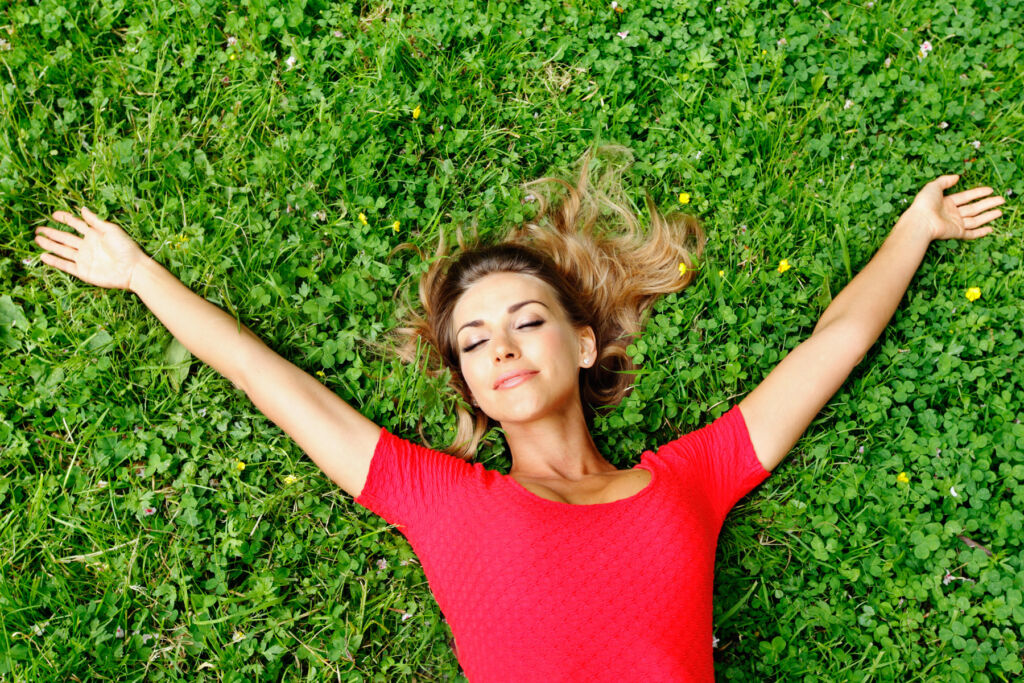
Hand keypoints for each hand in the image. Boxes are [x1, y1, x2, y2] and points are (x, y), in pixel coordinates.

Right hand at [33, 206, 148, 290]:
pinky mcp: (83, 271)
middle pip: (65, 238)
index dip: (65, 219)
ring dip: (50, 245)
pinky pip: (66, 266)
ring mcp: (84, 259)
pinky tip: (44, 256)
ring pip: (62, 250)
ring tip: (37, 240)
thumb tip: (82, 209)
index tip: (53, 214)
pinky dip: (55, 261)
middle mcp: (87, 246)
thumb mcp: (111, 230)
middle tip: (38, 229)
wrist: (133, 270)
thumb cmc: (126, 248)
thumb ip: (95, 221)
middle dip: (52, 233)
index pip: (76, 224)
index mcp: (94, 234)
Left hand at [902, 175, 1005, 241]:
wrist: (920, 221)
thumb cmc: (924, 204)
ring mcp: (954, 224)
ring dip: (988, 216)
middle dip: (987, 204)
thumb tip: (956, 176)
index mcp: (946, 203)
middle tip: (1001, 200)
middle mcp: (951, 214)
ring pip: (975, 220)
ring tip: (1000, 211)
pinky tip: (990, 229)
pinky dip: (980, 232)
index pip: (966, 197)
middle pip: (974, 208)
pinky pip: (971, 233)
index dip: (978, 193)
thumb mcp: (933, 187)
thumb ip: (945, 181)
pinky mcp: (956, 233)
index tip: (990, 190)